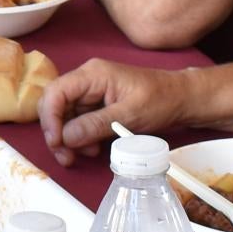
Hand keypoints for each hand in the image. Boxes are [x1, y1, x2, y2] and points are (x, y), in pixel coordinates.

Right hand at [37, 59, 191, 163]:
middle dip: (57, 133)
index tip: (57, 143)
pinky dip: (81, 138)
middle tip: (66, 157)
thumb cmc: (161, 100)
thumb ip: (95, 125)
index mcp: (92, 75)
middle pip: (55, 106)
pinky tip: (93, 148)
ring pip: (65, 117)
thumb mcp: (129, 115)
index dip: (50, 119)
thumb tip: (66, 138)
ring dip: (70, 139)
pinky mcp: (97, 105)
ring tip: (86, 154)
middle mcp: (87, 81)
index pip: (55, 93)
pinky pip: (79, 122)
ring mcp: (91, 93)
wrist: (182, 99)